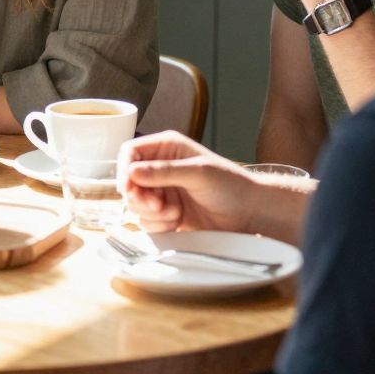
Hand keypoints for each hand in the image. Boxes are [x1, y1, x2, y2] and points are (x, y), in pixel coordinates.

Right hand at [119, 132, 263, 235]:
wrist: (250, 214)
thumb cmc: (231, 186)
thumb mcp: (198, 173)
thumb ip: (164, 172)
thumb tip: (132, 172)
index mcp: (168, 148)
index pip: (130, 152)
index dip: (124, 170)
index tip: (129, 188)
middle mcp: (161, 168)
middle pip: (128, 182)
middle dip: (139, 197)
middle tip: (158, 205)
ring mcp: (163, 192)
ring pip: (135, 204)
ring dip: (151, 213)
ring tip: (175, 213)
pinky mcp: (166, 214)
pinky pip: (147, 221)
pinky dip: (158, 225)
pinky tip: (177, 222)